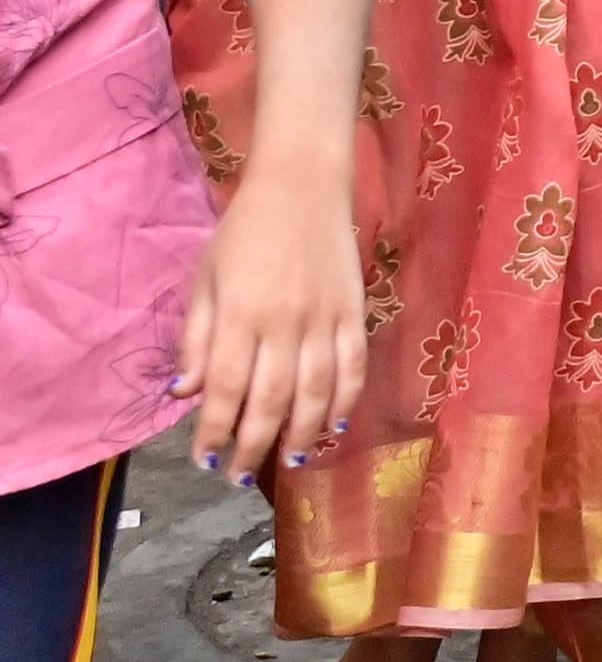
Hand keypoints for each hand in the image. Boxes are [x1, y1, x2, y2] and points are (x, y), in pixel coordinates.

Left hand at [176, 141, 362, 485]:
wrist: (303, 185)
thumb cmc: (244, 231)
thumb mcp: (205, 279)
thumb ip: (197, 338)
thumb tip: (186, 393)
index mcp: (241, 313)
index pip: (226, 387)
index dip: (215, 430)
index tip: (205, 459)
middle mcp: (284, 322)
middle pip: (272, 399)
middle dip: (253, 445)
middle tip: (240, 476)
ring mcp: (325, 318)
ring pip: (318, 391)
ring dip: (303, 433)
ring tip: (289, 461)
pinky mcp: (355, 311)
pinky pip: (354, 366)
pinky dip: (346, 401)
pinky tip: (336, 426)